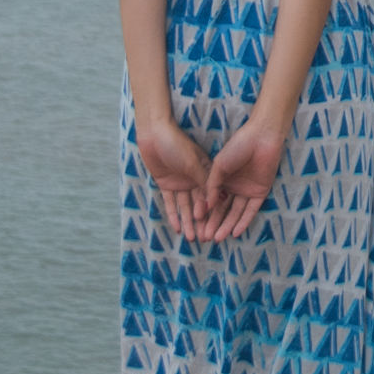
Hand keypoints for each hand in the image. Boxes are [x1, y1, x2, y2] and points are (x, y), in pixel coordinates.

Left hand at [137, 116, 212, 243]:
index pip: (211, 195)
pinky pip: (171, 203)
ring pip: (185, 206)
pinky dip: (174, 215)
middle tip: (204, 239)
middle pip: (199, 203)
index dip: (213, 212)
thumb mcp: (193, 163)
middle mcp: (194, 178)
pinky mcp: (167, 184)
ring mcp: (181, 182)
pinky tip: (177, 228)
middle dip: (201, 221)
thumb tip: (219, 200)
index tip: (216, 228)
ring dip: (188, 222)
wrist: (154, 134)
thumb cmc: (177, 144)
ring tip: (191, 239)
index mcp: (205, 171)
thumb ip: (204, 182)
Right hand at [202, 118, 287, 243]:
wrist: (261, 137)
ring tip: (218, 238)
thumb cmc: (237, 146)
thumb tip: (205, 208)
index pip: (213, 201)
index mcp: (222, 180)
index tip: (196, 227)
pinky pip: (251, 210)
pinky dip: (244, 221)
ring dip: (227, 225)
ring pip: (236, 213)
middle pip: (223, 210)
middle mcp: (234, 187)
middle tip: (205, 238)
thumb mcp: (219, 166)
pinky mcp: (260, 192)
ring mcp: (247, 190)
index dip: (205, 215)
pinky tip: (235, 232)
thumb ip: (212, 187)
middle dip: (215, 224)